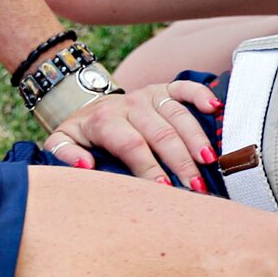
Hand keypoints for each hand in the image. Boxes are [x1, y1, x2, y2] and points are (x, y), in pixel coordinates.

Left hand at [43, 76, 220, 188]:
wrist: (88, 106)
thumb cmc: (82, 135)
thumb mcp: (62, 143)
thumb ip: (66, 155)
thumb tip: (86, 166)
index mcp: (105, 120)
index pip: (132, 145)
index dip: (149, 167)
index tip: (165, 188)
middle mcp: (129, 105)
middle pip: (161, 133)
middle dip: (181, 162)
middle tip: (196, 187)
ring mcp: (148, 95)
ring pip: (178, 115)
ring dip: (197, 139)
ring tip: (210, 163)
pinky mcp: (163, 88)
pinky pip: (185, 88)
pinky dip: (202, 95)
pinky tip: (215, 109)